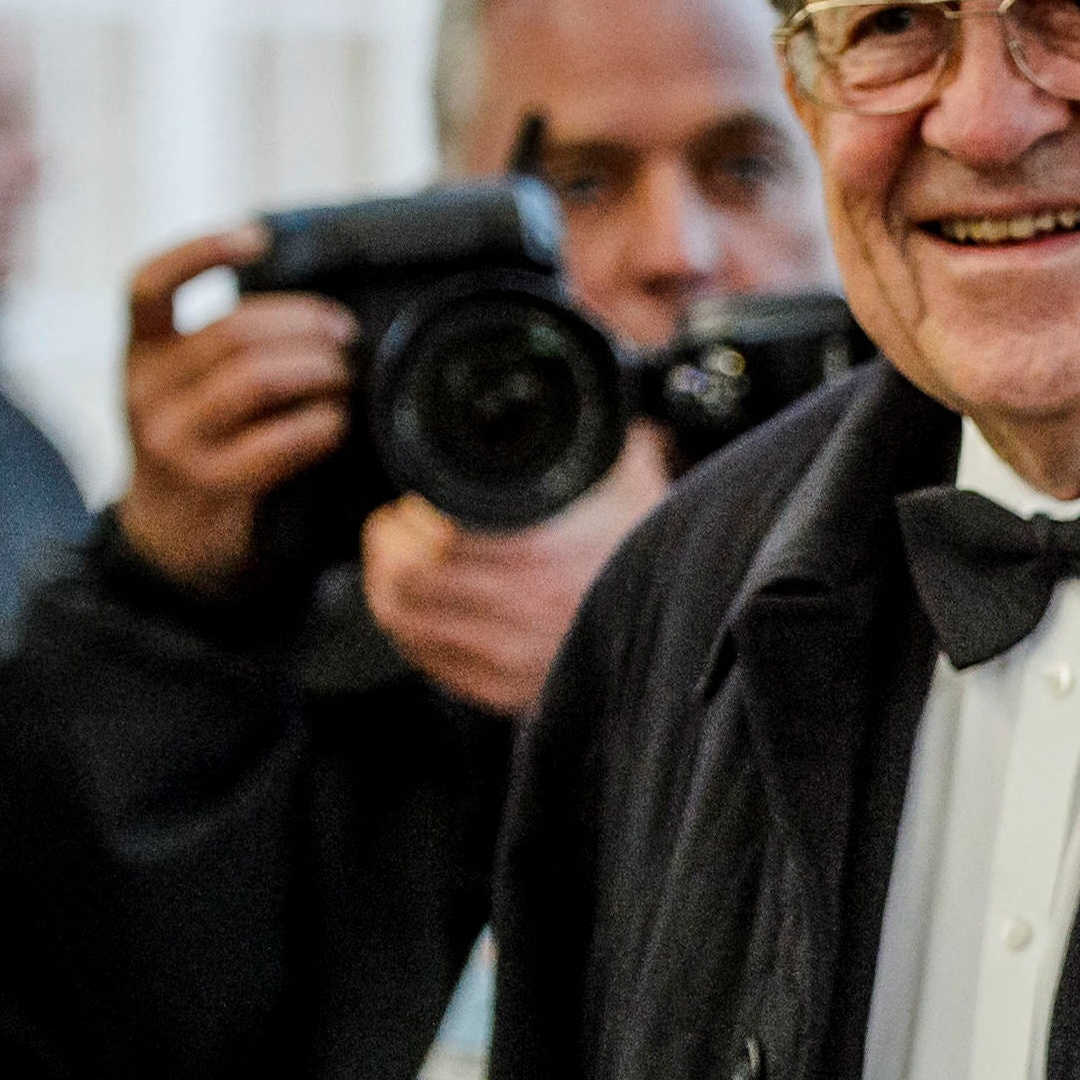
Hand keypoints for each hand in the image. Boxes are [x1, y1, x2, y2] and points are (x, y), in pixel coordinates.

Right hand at [117, 224, 353, 594]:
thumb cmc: (199, 446)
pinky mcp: (209, 482)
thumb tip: (317, 312)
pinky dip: (321, 423)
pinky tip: (336, 421)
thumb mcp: (187, 389)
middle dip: (303, 322)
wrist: (169, 537)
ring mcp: (173, 439)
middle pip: (231, 330)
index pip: (148, 284)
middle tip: (344, 331)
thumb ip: (224, 349)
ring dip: (318, 370)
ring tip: (345, 374)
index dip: (201, 252)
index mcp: (140, 353)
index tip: (256, 236)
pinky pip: (279, 440)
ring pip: (257, 379)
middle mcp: (146, 390)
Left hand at [361, 426, 671, 716]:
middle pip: (409, 582)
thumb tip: (561, 386)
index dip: (411, 520)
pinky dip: (410, 627)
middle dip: (392, 546)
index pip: (435, 544)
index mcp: (544, 559)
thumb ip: (587, 433)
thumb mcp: (624, 475)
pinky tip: (419, 604)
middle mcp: (525, 615)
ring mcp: (514, 661)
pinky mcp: (508, 693)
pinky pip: (428, 661)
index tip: (415, 504)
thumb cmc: (651, 546)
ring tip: (402, 558)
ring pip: (407, 621)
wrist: (689, 622)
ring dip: (390, 583)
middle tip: (398, 524)